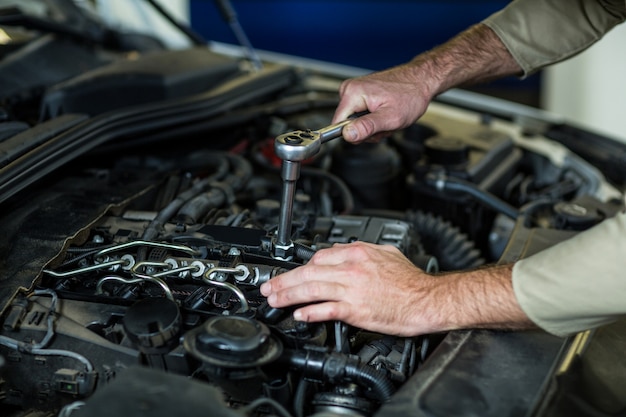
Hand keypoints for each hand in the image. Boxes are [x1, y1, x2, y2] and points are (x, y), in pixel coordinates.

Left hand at [260, 241, 443, 335]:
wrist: (427, 299)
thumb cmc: (410, 280)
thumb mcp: (386, 253)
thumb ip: (362, 252)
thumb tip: (344, 251)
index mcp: (358, 253)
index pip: (319, 257)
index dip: (301, 267)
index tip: (292, 274)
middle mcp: (351, 269)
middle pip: (308, 272)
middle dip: (284, 280)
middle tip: (269, 287)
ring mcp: (352, 289)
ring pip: (311, 289)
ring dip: (288, 295)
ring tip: (275, 301)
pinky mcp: (356, 310)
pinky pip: (326, 310)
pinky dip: (310, 312)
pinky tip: (299, 315)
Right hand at [332, 63, 436, 143]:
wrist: (421, 80)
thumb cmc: (410, 95)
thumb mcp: (390, 118)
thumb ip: (367, 127)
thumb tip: (348, 135)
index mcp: (353, 93)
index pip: (337, 124)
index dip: (355, 134)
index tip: (372, 131)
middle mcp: (350, 89)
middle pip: (348, 124)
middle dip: (368, 130)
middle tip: (385, 124)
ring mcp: (355, 90)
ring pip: (356, 122)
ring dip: (373, 126)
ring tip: (387, 117)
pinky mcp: (361, 93)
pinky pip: (361, 115)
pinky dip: (374, 119)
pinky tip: (385, 113)